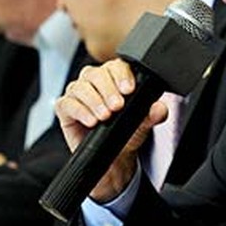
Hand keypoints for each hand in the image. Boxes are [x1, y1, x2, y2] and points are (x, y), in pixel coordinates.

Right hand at [55, 59, 167, 201]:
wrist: (115, 159)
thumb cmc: (126, 135)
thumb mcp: (143, 126)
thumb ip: (152, 115)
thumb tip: (159, 108)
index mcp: (115, 78)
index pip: (116, 66)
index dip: (121, 75)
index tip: (129, 89)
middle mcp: (95, 82)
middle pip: (96, 74)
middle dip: (107, 89)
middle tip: (117, 106)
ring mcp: (78, 94)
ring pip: (80, 86)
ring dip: (93, 100)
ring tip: (105, 116)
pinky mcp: (66, 108)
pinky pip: (66, 103)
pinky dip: (79, 111)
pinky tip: (91, 121)